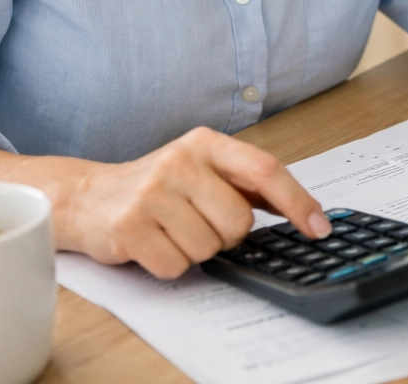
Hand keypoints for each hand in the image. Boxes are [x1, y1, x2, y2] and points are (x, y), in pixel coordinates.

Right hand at [59, 127, 329, 278]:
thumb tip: (305, 210)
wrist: (89, 196)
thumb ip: (248, 183)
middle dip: (228, 234)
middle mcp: (179, 161)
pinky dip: (170, 264)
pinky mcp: (128, 226)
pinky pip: (176, 266)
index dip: (298, 201)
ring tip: (172, 230)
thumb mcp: (203, 168)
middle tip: (202, 222)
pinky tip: (153, 243)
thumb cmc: (158, 185)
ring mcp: (151, 193)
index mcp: (205, 143)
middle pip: (239, 221)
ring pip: (208, 248)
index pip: (265, 170)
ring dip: (196, 250)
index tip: (319, 227)